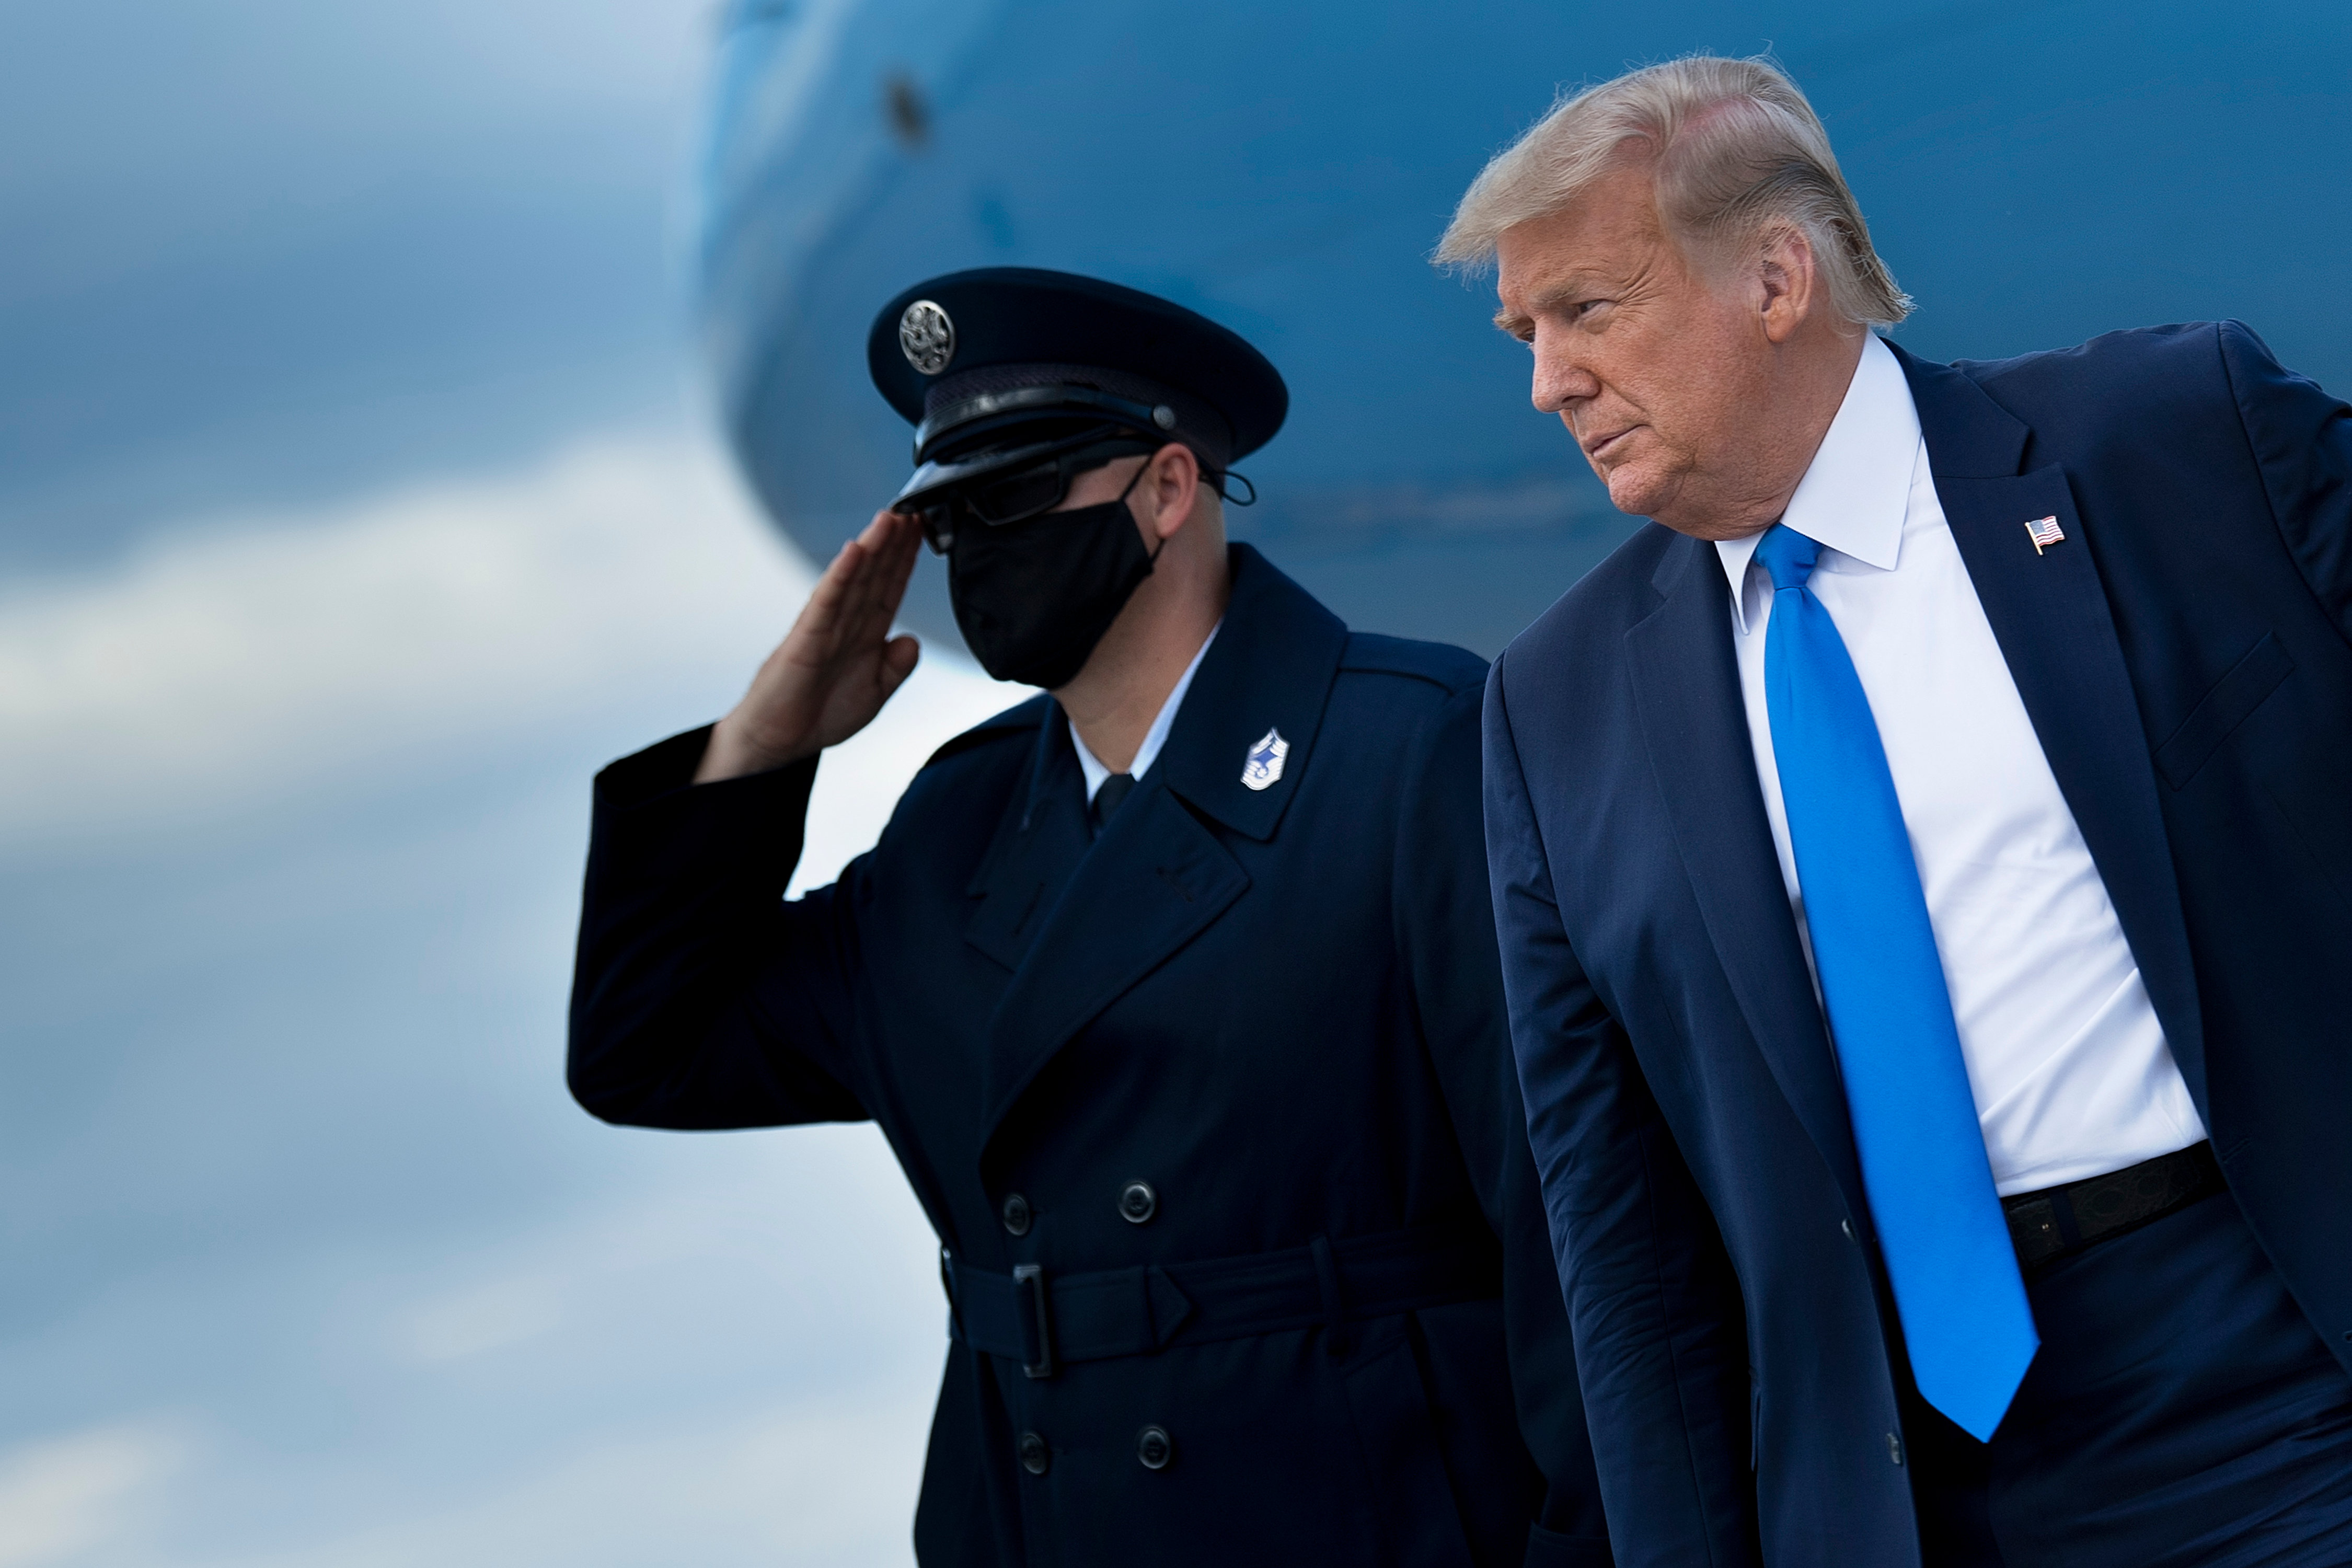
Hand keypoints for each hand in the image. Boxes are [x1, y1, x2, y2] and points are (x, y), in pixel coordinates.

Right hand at [694, 509, 924, 782]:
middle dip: (894, 543)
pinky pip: (826, 602)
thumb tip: (912, 640)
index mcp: (863, 634)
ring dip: (871, 548)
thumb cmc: (820, 714)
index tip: (923, 530)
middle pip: (873, 575)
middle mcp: (845, 623)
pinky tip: (854, 552)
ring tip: (889, 518)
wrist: (780, 743)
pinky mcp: (805, 639)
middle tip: (912, 508)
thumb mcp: (874, 692)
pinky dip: (840, 577)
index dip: (906, 559)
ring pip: (852, 580)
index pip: (889, 587)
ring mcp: (824, 627)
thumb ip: (896, 667)